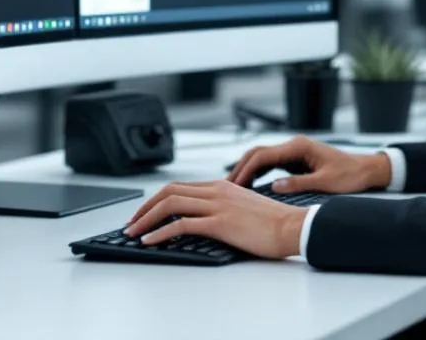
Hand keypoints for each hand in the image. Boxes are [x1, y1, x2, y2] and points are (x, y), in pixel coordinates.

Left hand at [124, 180, 306, 258]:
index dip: (157, 199)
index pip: (180, 186)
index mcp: (223, 185)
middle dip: (144, 207)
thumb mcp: (244, 207)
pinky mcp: (220, 222)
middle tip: (131, 222)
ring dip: (146, 219)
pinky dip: (160, 232)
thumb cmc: (274, 223)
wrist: (294, 227)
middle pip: (169, 191)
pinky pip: (181, 224)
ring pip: (170, 204)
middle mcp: (217, 190)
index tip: (145, 213)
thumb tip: (205, 220)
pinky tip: (150, 240)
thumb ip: (224, 207)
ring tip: (133, 232)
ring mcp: (218, 205)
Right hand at [226, 135, 390, 193]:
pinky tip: (249, 185)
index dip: (246, 170)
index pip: (264, 156)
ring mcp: (293, 151)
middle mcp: (294, 145)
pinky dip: (257, 172)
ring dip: (247, 169)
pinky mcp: (295, 159)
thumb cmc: (350, 175)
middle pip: (258, 153)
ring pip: (262, 157)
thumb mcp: (325, 182)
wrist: (366, 169)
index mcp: (299, 147)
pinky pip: (270, 164)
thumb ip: (299, 184)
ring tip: (232, 187)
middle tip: (225, 185)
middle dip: (240, 167)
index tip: (234, 185)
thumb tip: (275, 187)